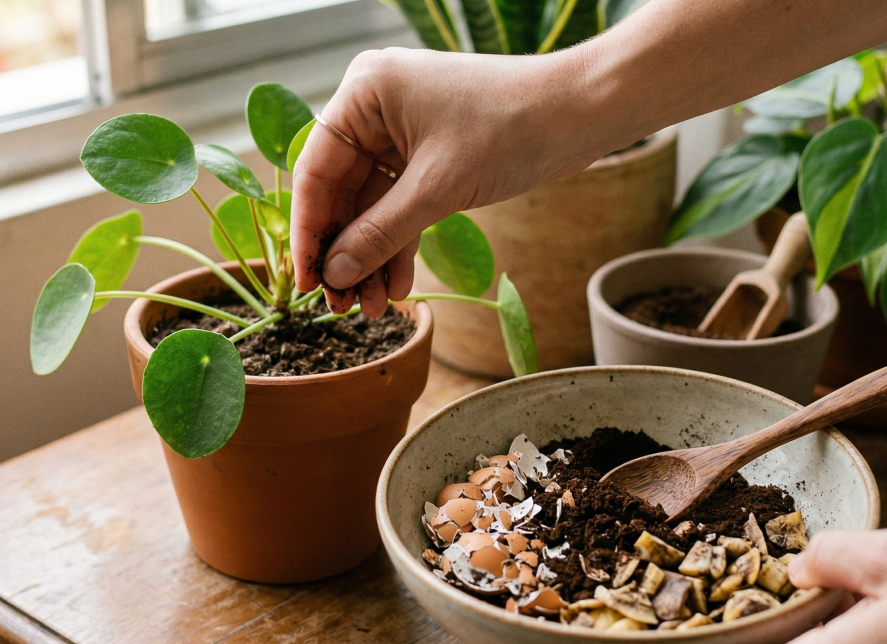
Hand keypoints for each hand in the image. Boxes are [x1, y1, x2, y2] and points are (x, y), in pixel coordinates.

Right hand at [290, 47, 608, 315]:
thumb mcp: (437, 189)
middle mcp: (375, 107)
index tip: (306, 282)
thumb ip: (380, 234)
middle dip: (345, 252)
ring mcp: (402, 131)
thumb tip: (335, 275)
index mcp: (364, 93)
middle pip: (341, 192)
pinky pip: (400, 204)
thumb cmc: (509, 130)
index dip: (309, 231)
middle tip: (341, 305)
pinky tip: (397, 287)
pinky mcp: (429, 155)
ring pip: (371, 205)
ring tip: (372, 308)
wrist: (580, 114)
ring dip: (371, 256)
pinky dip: (399, 244)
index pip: (315, 171)